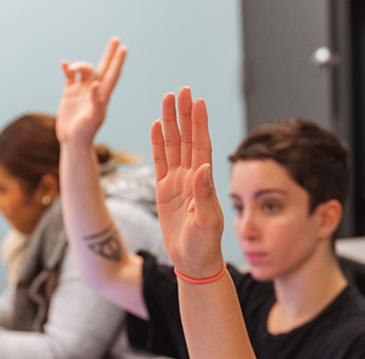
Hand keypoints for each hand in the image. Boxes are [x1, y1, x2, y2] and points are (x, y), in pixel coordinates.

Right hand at [57, 37, 126, 147]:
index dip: (118, 61)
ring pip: (84, 69)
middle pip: (103, 67)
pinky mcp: (70, 93)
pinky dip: (67, 68)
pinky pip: (69, 75)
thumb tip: (97, 84)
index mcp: (103, 95)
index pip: (113, 74)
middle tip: (116, 39)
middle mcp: (94, 90)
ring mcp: (82, 91)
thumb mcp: (93, 118)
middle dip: (109, 53)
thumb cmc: (85, 133)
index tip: (124, 48)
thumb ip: (96, 101)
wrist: (73, 141)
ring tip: (71, 68)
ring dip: (79, 64)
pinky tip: (64, 64)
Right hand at [150, 87, 224, 276]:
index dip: (199, 123)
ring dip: (171, 123)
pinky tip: (158, 125)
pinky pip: (160, 161)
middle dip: (185, 114)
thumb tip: (202, 167)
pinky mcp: (164, 190)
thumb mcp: (207, 222)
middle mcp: (192, 177)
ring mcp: (178, 182)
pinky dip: (158, 143)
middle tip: (182, 90)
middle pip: (187, 139)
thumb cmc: (205, 246)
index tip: (198, 101)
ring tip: (168, 99)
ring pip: (173, 146)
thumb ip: (204, 195)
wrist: (193, 263)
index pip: (201, 146)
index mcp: (204, 182)